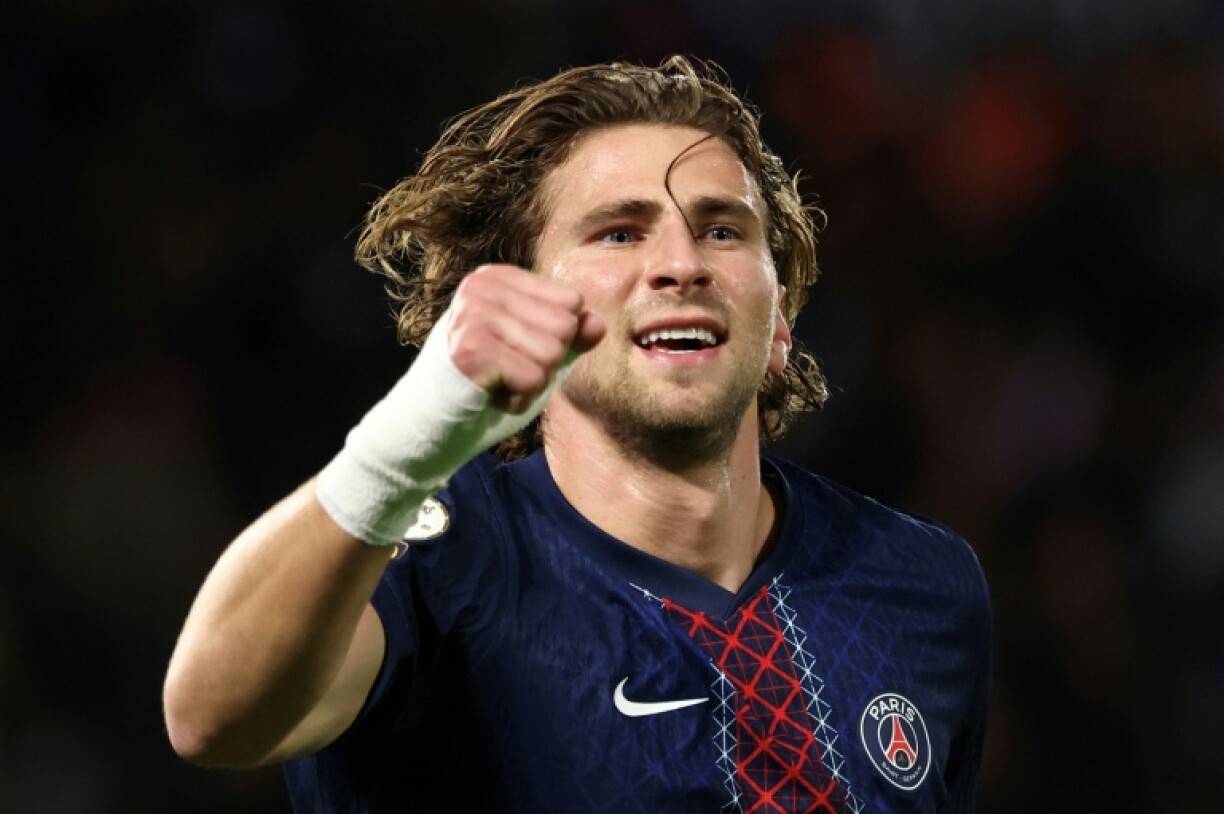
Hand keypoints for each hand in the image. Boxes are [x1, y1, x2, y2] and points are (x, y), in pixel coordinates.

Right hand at [447, 264, 605, 412]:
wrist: (434, 421)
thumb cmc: (490, 382)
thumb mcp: (539, 352)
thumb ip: (571, 335)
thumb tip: (597, 324)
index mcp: (498, 277)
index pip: (571, 303)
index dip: (556, 339)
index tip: (515, 351)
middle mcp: (482, 286)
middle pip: (564, 327)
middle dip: (545, 363)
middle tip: (506, 371)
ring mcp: (472, 314)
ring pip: (552, 353)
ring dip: (532, 383)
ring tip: (498, 382)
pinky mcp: (470, 349)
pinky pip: (534, 379)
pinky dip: (519, 399)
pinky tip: (492, 396)